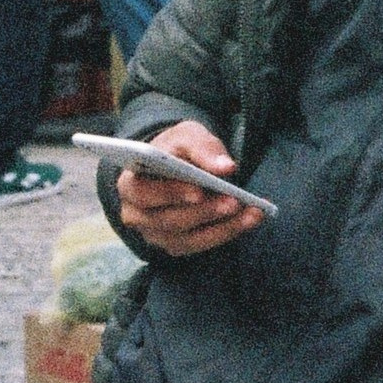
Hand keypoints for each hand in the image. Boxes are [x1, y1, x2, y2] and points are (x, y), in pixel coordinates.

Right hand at [118, 119, 259, 256]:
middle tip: (234, 201)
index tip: (199, 191)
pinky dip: (228, 232)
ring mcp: (155, 234)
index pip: (143, 193)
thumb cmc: (176, 150)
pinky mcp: (175, 245)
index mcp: (130, 184)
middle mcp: (136, 215)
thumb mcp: (187, 136)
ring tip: (252, 212)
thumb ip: (202, 147)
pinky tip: (251, 219)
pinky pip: (201, 244)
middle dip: (204, 211)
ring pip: (188, 238)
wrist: (177, 165)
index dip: (170, 193)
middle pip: (168, 220)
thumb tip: (225, 167)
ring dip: (223, 226)